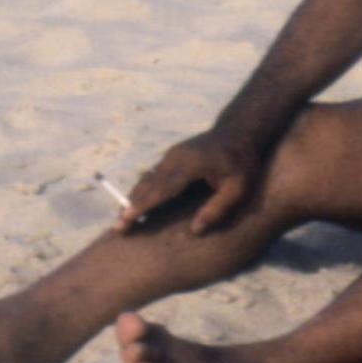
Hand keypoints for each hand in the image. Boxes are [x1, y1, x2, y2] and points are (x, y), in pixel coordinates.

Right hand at [123, 129, 263, 235]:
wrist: (239, 131)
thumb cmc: (243, 162)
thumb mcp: (239, 188)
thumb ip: (218, 209)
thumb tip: (195, 231)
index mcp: (192, 165)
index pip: (162, 188)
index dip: (143, 205)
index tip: (127, 219)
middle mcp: (176, 158)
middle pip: (148, 184)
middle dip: (131, 206)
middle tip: (117, 228)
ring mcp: (172, 155)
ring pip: (147, 179)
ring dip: (134, 199)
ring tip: (122, 220)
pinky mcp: (172, 156)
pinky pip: (153, 175)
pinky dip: (143, 191)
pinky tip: (137, 205)